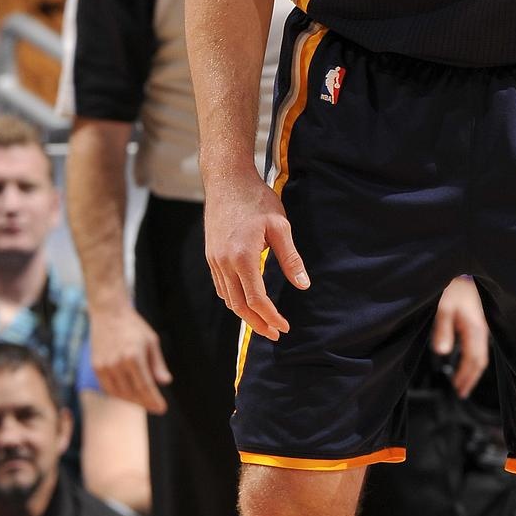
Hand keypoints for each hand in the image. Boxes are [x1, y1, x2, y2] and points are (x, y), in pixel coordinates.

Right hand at [89, 303, 171, 414]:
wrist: (108, 313)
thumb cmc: (134, 327)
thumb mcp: (151, 342)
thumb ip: (157, 364)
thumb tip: (166, 382)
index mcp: (133, 356)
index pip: (145, 386)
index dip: (154, 400)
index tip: (162, 409)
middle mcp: (117, 363)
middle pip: (132, 393)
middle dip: (145, 403)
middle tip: (155, 407)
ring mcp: (104, 366)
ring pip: (119, 393)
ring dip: (132, 401)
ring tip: (144, 402)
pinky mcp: (96, 366)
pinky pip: (108, 388)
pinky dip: (119, 395)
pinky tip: (129, 395)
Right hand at [203, 171, 308, 338]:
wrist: (227, 181)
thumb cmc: (256, 200)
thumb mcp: (280, 226)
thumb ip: (291, 258)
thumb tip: (304, 285)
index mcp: (242, 257)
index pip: (256, 299)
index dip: (271, 317)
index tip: (284, 327)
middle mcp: (224, 263)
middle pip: (239, 306)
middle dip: (257, 324)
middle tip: (275, 334)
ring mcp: (214, 260)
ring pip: (228, 299)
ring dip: (245, 315)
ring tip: (263, 323)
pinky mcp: (211, 256)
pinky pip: (221, 287)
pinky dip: (234, 300)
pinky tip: (246, 302)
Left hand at [432, 276, 488, 398]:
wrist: (463, 270)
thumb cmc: (453, 288)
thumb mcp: (443, 308)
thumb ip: (443, 331)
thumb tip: (442, 353)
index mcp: (475, 330)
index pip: (474, 361)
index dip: (467, 378)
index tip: (459, 391)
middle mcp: (482, 330)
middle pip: (481, 361)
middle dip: (471, 378)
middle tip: (462, 393)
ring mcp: (482, 326)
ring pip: (481, 353)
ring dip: (472, 369)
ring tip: (463, 381)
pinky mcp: (478, 321)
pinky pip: (479, 345)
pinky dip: (473, 358)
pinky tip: (465, 359)